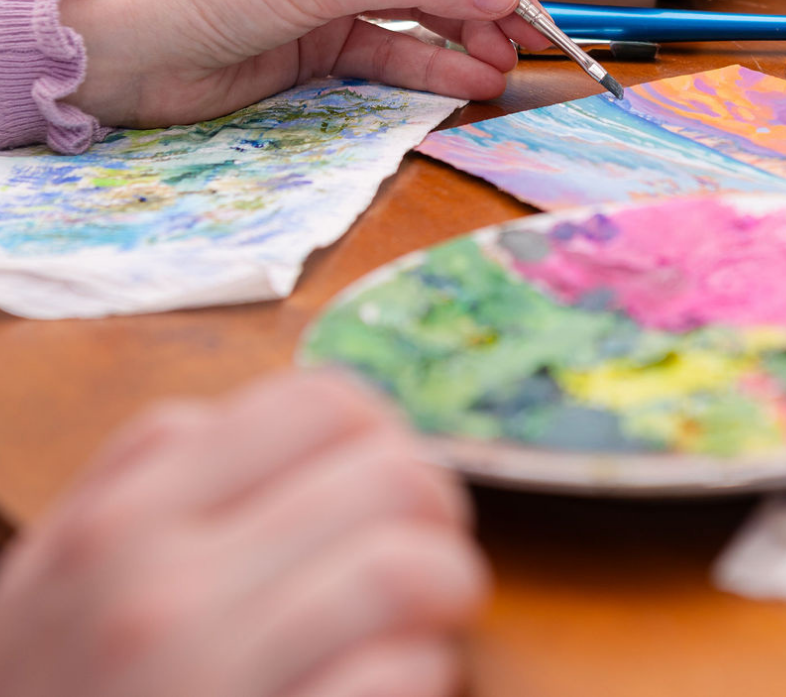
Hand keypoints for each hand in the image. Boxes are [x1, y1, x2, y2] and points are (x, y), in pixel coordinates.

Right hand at [0, 370, 487, 696]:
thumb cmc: (49, 693)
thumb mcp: (57, 568)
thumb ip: (145, 469)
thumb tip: (266, 418)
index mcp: (128, 520)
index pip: (318, 403)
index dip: (379, 428)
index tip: (383, 467)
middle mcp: (166, 592)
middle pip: (387, 477)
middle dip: (435, 506)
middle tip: (428, 539)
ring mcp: (217, 684)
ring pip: (408, 571)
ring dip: (448, 584)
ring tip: (434, 608)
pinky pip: (401, 678)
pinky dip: (425, 669)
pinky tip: (400, 678)